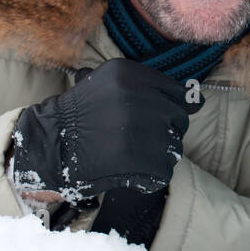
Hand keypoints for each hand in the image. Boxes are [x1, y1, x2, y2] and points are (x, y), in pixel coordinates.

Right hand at [9, 56, 203, 209]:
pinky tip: (129, 171)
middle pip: (179, 120)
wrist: (52, 147)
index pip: (180, 94)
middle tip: (137, 139)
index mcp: (132, 75)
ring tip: (129, 154)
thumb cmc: (80, 114)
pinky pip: (164, 169)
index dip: (173, 109)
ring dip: (157, 153)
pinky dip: (151, 175)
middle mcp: (141, 99)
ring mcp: (144, 130)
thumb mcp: (106, 81)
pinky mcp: (143, 160)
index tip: (161, 119)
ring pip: (174, 145)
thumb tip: (197, 98)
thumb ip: (147, 85)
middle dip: (164, 131)